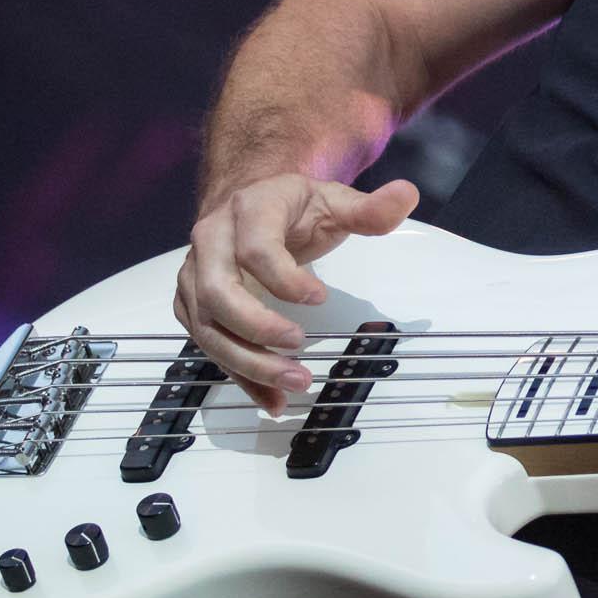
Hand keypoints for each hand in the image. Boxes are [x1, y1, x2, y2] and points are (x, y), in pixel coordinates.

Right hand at [174, 175, 418, 412]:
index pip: (254, 249)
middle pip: (218, 293)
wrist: (247, 206)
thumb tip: (407, 196)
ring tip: (295, 383)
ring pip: (208, 328)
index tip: (321, 299)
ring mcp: (194, 276)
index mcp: (247, 210)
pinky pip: (208, 346)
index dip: (284, 278)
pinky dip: (240, 377)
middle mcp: (210, 243)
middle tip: (300, 347)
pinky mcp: (190, 305)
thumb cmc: (294, 208)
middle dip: (258, 328)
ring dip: (249, 363)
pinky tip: (273, 401)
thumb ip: (368, 208)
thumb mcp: (333, 201)